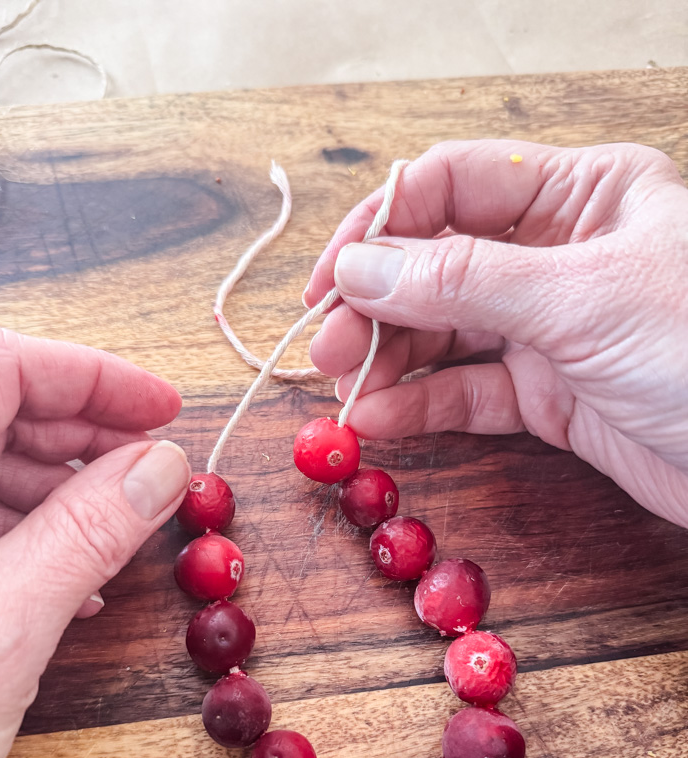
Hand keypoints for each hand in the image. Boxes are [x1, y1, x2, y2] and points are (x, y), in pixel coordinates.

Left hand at [0, 327, 189, 757]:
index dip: (91, 376)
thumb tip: (164, 466)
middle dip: (84, 437)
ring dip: (63, 494)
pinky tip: (76, 583)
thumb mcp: (0, 631)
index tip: (165, 407)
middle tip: (159, 472)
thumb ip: (86, 534)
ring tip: (125, 535)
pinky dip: (29, 540)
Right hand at [305, 140, 687, 527]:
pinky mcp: (549, 395)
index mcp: (581, 195)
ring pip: (444, 332)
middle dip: (376, 304)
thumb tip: (359, 270)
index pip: (451, 185)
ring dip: (387, 359)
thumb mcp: (580, 299)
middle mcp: (557, 253)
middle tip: (327, 350)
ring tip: (342, 391)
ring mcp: (550, 327)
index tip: (329, 280)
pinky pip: (468, 391)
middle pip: (436, 263)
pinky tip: (378, 420)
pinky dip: (421, 405)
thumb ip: (463, 282)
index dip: (380, 228)